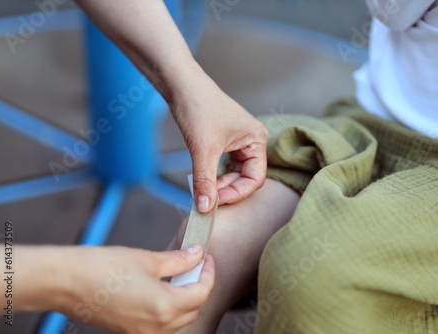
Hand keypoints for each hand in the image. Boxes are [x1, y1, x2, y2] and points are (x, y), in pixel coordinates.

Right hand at [14, 245, 214, 333]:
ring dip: (183, 299)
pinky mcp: (128, 333)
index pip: (201, 293)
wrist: (64, 282)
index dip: (208, 273)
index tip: (206, 259)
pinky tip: (158, 289)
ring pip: (177, 320)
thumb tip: (196, 255)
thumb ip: (178, 260)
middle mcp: (155, 327)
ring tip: (176, 276)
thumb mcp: (146, 258)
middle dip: (197, 286)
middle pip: (192, 309)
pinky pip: (158, 325)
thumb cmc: (100, 268)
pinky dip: (165, 309)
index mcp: (163, 307)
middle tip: (193, 264)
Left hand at [170, 69, 268, 211]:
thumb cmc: (198, 108)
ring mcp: (240, 140)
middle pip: (246, 177)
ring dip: (221, 184)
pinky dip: (216, 175)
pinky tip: (204, 180)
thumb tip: (205, 208)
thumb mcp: (202, 150)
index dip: (237, 193)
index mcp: (256, 140)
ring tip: (204, 191)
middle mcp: (252, 140)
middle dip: (227, 190)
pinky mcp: (226, 140)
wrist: (181, 85)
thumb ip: (205, 181)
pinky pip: (226, 165)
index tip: (215, 202)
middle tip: (207, 200)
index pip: (255, 179)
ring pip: (235, 173)